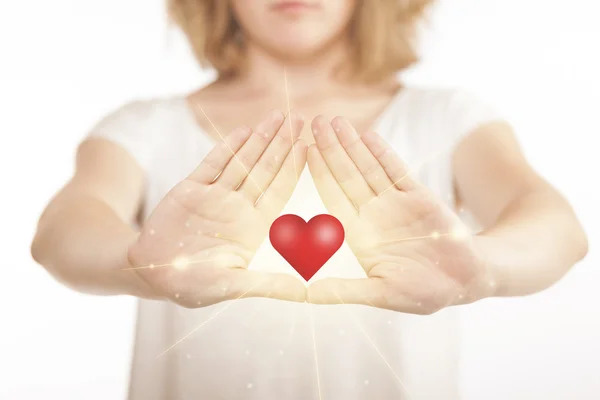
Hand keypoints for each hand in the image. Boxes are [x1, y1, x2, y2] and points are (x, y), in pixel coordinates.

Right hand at [127, 110, 307, 307]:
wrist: (147, 272)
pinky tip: (244, 130)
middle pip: (265, 170)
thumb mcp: (233, 285)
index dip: (293, 169)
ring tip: (278, 116)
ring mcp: (215, 196)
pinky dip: (228, 147)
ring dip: (260, 139)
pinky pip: (213, 163)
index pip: (278, 192)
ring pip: (242, 162)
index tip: (309, 146)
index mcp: (252, 229)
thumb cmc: (190, 285)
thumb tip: (308, 293)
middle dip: (282, 145)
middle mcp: (238, 208)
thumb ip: (269, 284)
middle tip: (300, 119)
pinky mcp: (191, 189)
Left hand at [306, 116, 495, 313]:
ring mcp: (394, 202)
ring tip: (336, 121)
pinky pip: (397, 170)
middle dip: (330, 149)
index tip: (303, 152)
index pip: (333, 198)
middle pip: (346, 175)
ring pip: (368, 168)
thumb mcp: (381, 294)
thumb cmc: (423, 292)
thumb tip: (306, 294)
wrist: (466, 279)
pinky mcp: (418, 196)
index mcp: (358, 235)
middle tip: (315, 122)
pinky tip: (368, 135)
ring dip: (353, 145)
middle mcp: (372, 214)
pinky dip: (383, 153)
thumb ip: (344, 289)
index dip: (320, 174)